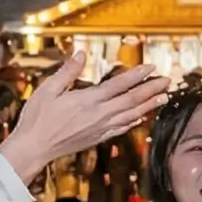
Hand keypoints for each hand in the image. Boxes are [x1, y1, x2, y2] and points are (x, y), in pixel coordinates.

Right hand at [0, 50, 164, 186]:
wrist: (34, 149)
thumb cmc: (37, 118)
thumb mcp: (48, 89)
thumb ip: (67, 71)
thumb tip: (81, 53)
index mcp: (88, 100)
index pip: (120, 84)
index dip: (138, 75)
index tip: (152, 67)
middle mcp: (99, 114)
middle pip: (132, 100)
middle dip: (152, 89)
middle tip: (168, 81)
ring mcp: (100, 128)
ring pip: (131, 115)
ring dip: (149, 105)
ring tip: (164, 97)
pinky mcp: (97, 138)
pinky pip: (121, 128)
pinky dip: (134, 121)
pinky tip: (141, 117)